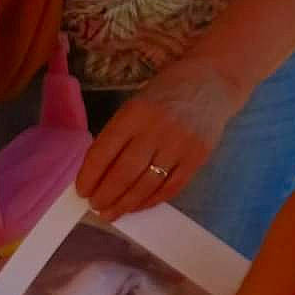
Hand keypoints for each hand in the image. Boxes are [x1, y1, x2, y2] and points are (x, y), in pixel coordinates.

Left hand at [76, 56, 245, 219]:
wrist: (213, 81)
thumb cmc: (166, 93)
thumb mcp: (136, 104)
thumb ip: (119, 134)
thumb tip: (97, 172)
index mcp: (134, 113)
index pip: (104, 152)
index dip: (89, 176)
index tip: (81, 191)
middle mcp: (156, 130)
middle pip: (124, 173)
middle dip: (105, 196)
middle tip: (95, 207)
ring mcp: (179, 145)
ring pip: (146, 185)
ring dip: (125, 204)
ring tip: (111, 213)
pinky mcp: (197, 158)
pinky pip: (171, 187)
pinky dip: (151, 201)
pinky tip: (138, 206)